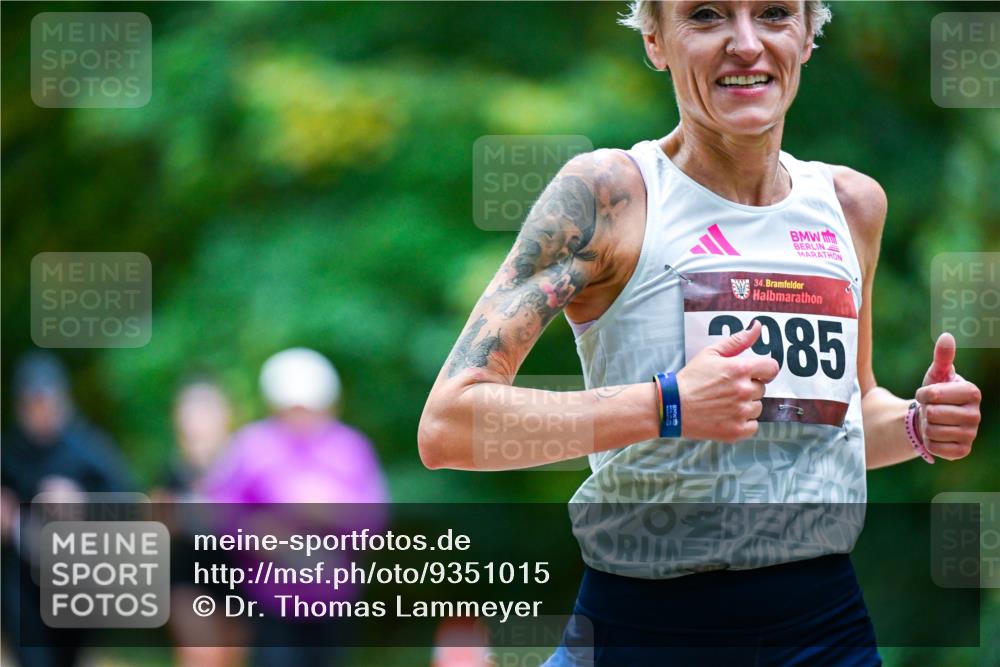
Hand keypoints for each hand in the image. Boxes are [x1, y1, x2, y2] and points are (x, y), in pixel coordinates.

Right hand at [677, 320, 779, 441]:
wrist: (672, 406)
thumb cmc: (690, 379)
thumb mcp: (711, 353)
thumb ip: (737, 341)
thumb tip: (757, 327)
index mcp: (740, 369)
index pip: (771, 368)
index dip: (764, 370)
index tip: (754, 374)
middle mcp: (744, 390)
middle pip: (762, 389)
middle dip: (748, 388)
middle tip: (727, 390)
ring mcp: (741, 412)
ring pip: (757, 407)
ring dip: (746, 406)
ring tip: (724, 404)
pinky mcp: (737, 430)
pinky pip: (753, 425)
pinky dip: (743, 422)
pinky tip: (727, 417)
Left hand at [914, 333, 981, 460]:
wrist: (934, 419)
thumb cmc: (935, 393)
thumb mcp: (937, 374)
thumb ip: (942, 357)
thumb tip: (946, 336)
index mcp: (972, 392)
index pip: (934, 395)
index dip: (923, 394)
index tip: (926, 394)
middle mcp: (976, 414)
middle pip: (932, 414)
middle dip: (924, 411)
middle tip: (930, 410)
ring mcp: (971, 434)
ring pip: (932, 431)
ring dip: (926, 427)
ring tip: (933, 422)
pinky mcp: (963, 450)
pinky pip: (935, 447)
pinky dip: (929, 442)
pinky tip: (936, 436)